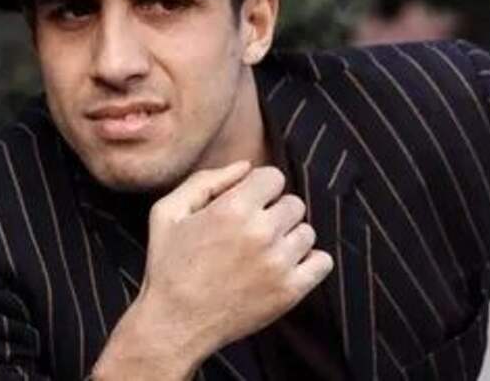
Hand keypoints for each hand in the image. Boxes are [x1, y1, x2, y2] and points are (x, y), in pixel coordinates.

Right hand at [137, 161, 333, 358]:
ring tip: (262, 254)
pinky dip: (308, 262)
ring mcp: (279, 263)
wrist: (174, 324)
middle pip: (294, 203)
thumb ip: (205, 180)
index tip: (245, 206)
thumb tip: (246, 165)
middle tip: (251, 233)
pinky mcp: (290, 291)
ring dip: (288, 238)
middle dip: (274, 213)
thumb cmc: (167, 266)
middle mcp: (261, 232)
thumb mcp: (168, 212)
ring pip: (307, 232)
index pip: (274, 177)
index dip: (259, 189)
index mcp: (233, 208)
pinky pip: (322, 262)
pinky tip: (283, 267)